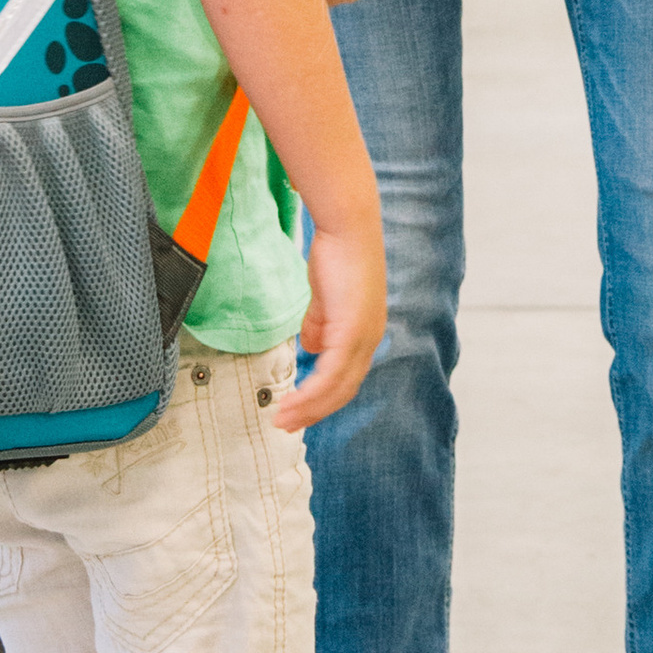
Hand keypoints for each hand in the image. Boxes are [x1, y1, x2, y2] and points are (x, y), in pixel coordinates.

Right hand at [281, 217, 385, 427]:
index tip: (298, 409)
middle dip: (314, 411)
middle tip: (286, 424)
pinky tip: (292, 401)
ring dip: (309, 407)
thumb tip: (311, 348)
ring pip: (337, 388)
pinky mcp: (352, 331)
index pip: (347, 377)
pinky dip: (311, 393)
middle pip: (344, 390)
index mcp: (365, 333)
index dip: (323, 397)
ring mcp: (364, 337)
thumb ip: (320, 323)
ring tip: (283, 419)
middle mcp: (370, 339)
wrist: (347, 228)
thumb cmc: (336, 254)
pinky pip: (331, 374)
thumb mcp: (324, 296)